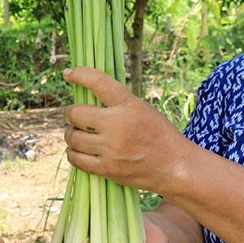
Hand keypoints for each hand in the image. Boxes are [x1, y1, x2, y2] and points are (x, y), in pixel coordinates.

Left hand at [63, 67, 188, 196]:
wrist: (174, 166)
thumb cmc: (158, 134)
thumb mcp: (142, 109)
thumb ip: (117, 103)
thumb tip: (85, 96)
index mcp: (129, 105)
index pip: (98, 82)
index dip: (79, 74)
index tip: (69, 73)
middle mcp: (118, 124)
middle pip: (75, 113)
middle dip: (70, 113)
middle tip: (75, 115)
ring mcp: (111, 148)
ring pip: (72, 137)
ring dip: (71, 134)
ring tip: (78, 134)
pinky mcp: (107, 168)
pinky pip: (76, 159)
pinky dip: (73, 154)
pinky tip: (79, 151)